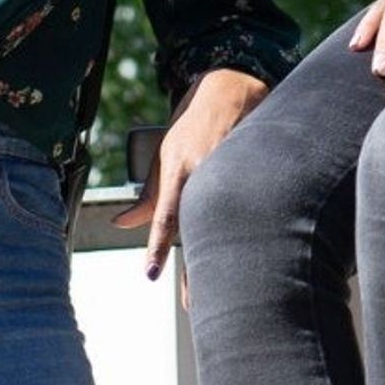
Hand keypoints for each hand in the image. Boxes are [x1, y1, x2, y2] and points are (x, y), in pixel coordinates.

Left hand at [111, 67, 270, 282]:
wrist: (230, 81)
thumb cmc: (191, 124)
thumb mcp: (165, 155)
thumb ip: (149, 196)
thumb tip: (120, 224)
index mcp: (181, 171)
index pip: (167, 216)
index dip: (159, 246)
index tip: (152, 274)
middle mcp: (207, 171)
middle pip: (201, 228)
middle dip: (198, 269)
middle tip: (193, 304)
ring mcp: (235, 166)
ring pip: (230, 216)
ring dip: (229, 252)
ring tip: (232, 285)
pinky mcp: (259, 161)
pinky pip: (255, 197)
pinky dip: (256, 222)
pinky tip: (264, 246)